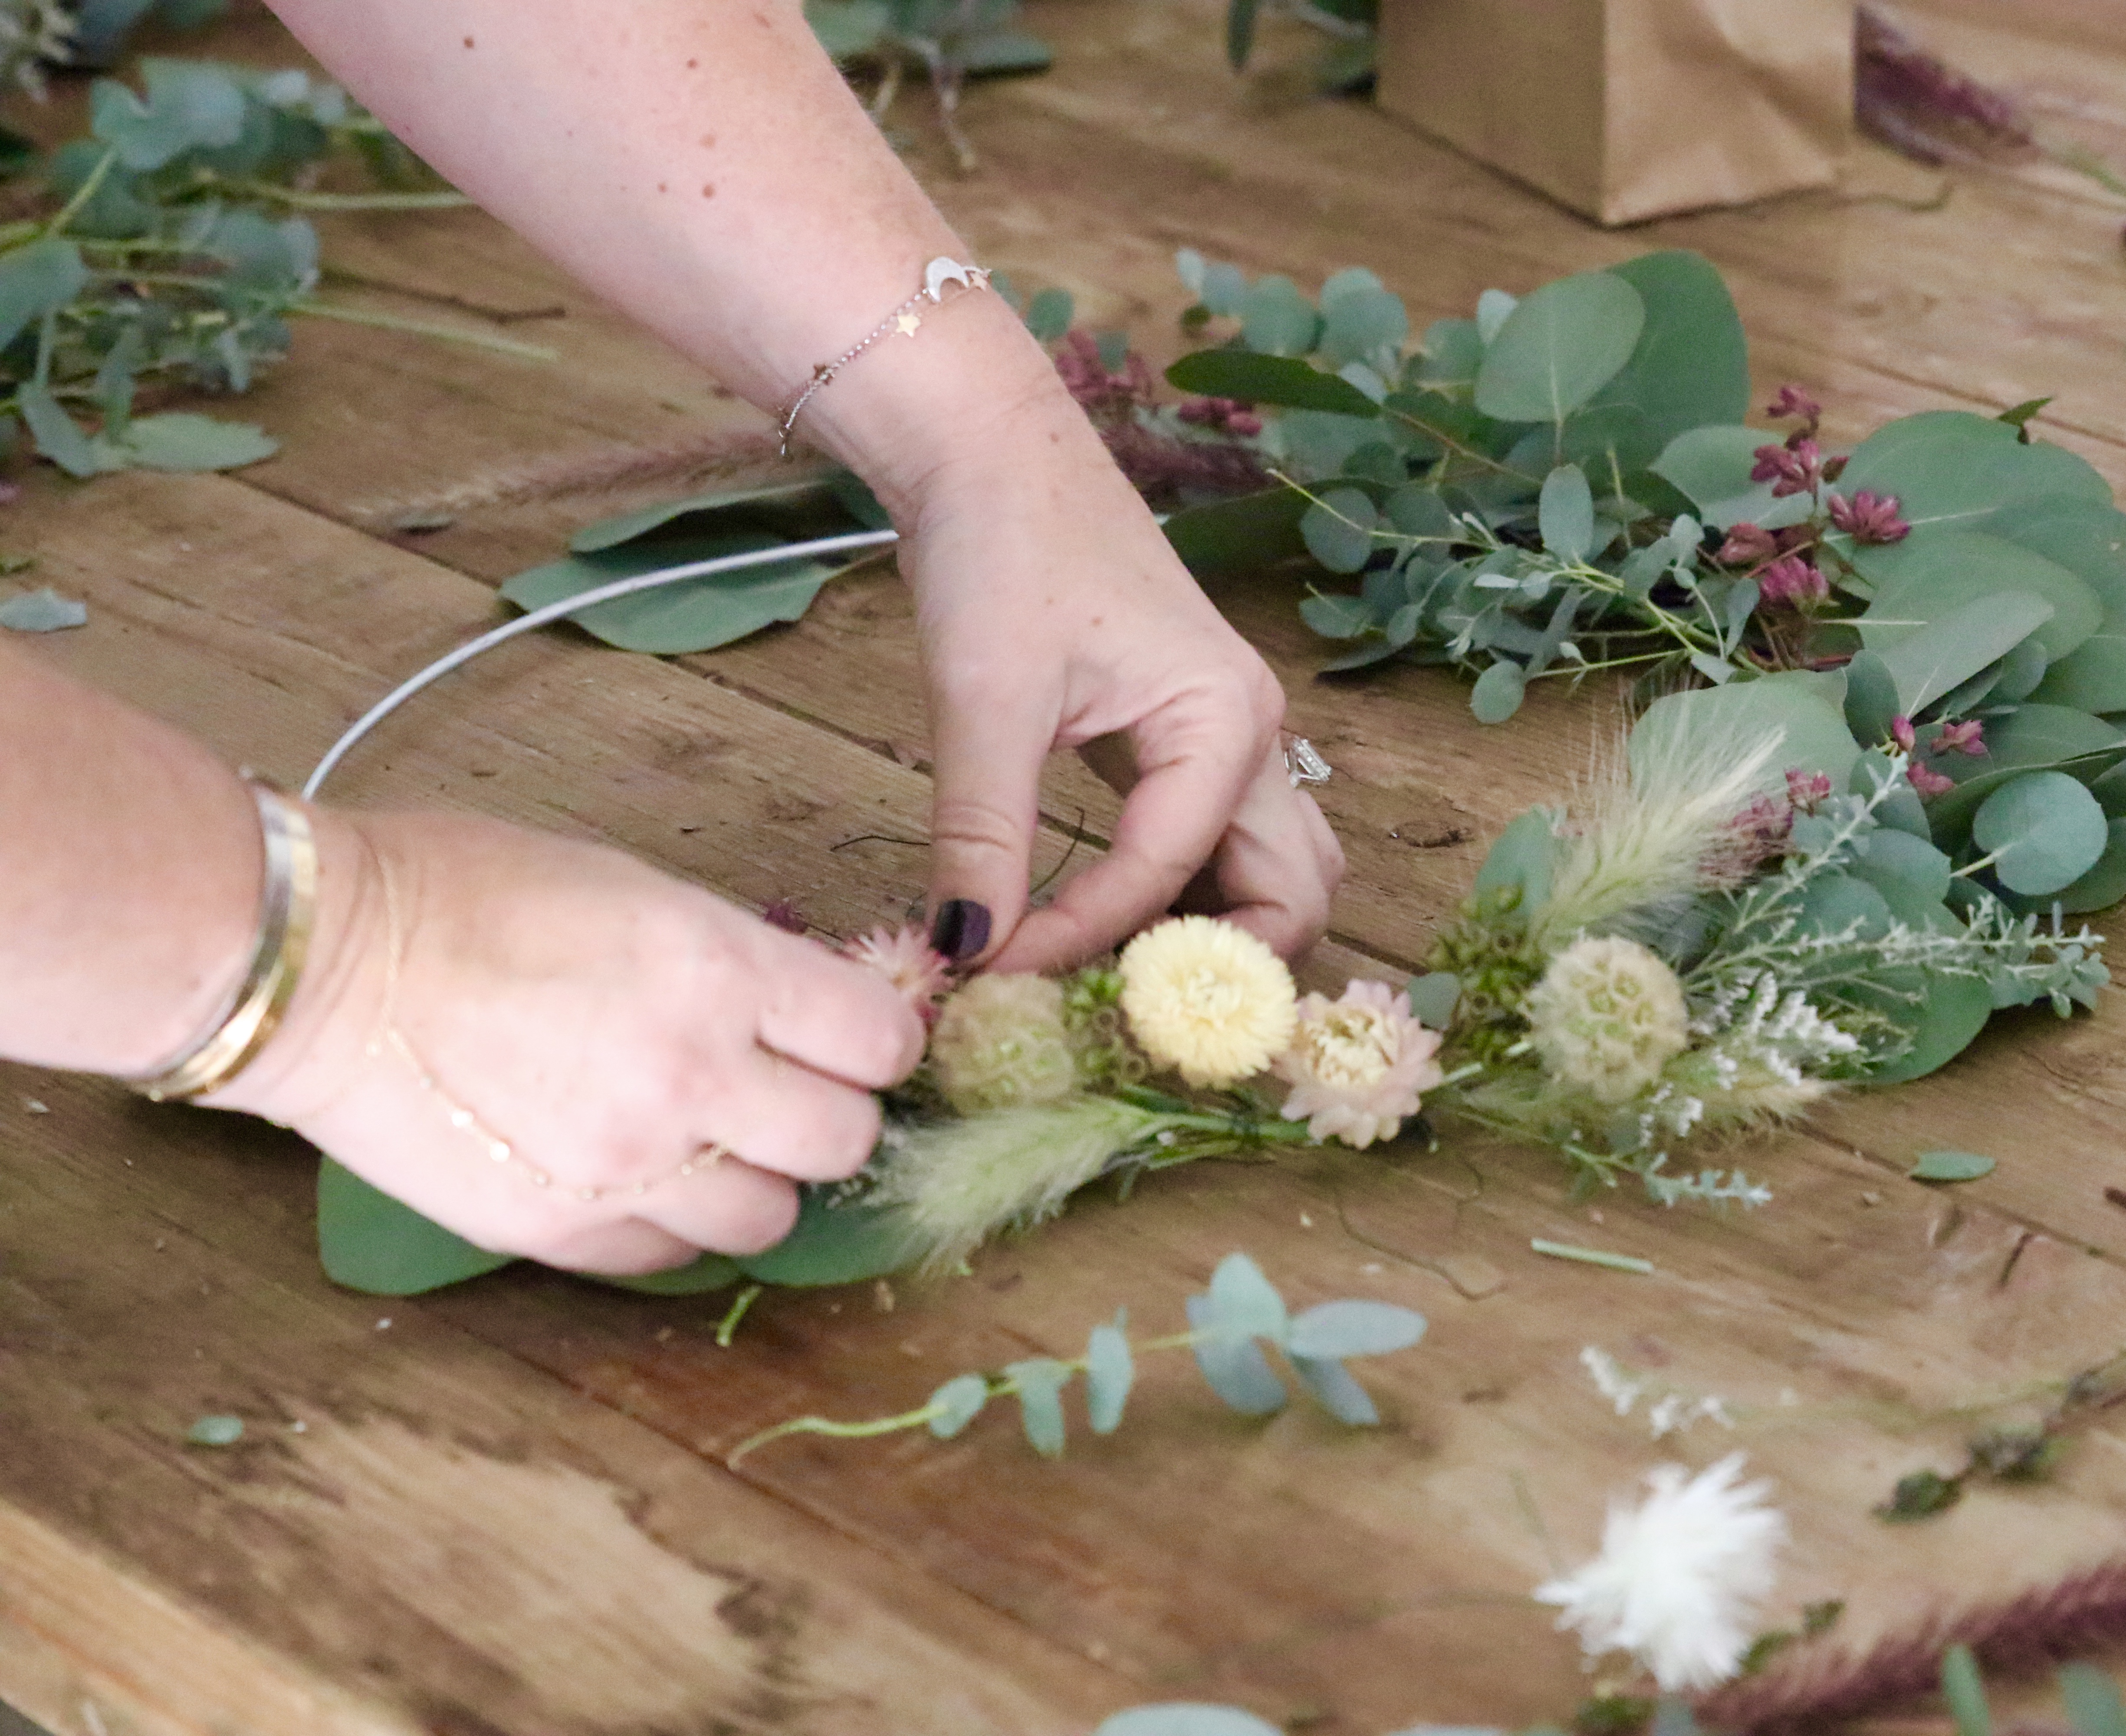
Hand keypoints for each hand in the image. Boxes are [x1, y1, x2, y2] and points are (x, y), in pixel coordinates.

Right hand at [214, 808, 925, 1273]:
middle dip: (828, 1114)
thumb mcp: (638, 890)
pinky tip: (633, 1176)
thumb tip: (810, 1010)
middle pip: (844, 1141)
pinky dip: (671, 1225)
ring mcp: (628, 1168)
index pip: (880, 1041)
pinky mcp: (562, 1233)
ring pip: (772, 1219)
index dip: (877, 1040)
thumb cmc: (472, 893)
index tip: (852, 1037)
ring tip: (706, 1141)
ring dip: (756, 1182)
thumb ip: (736, 961)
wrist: (326, 965)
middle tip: (785, 1090)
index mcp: (720, 972)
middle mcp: (693, 1079)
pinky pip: (671, 1259)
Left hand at [892, 384, 1345, 973]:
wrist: (991, 454)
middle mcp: (1253, 738)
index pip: (1169, 874)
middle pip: (1290, 896)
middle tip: (1109, 1007)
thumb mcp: (986, 703)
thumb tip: (964, 956)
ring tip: (1106, 976)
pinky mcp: (1187, 743)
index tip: (994, 975)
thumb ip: (982, 838)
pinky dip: (1175, 899)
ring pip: (1267, 876)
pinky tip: (1099, 925)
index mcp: (1225, 721)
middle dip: (1216, 970)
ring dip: (1207, 939)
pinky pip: (1214, 847)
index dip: (1084, 939)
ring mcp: (1230, 741)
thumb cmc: (1002, 551)